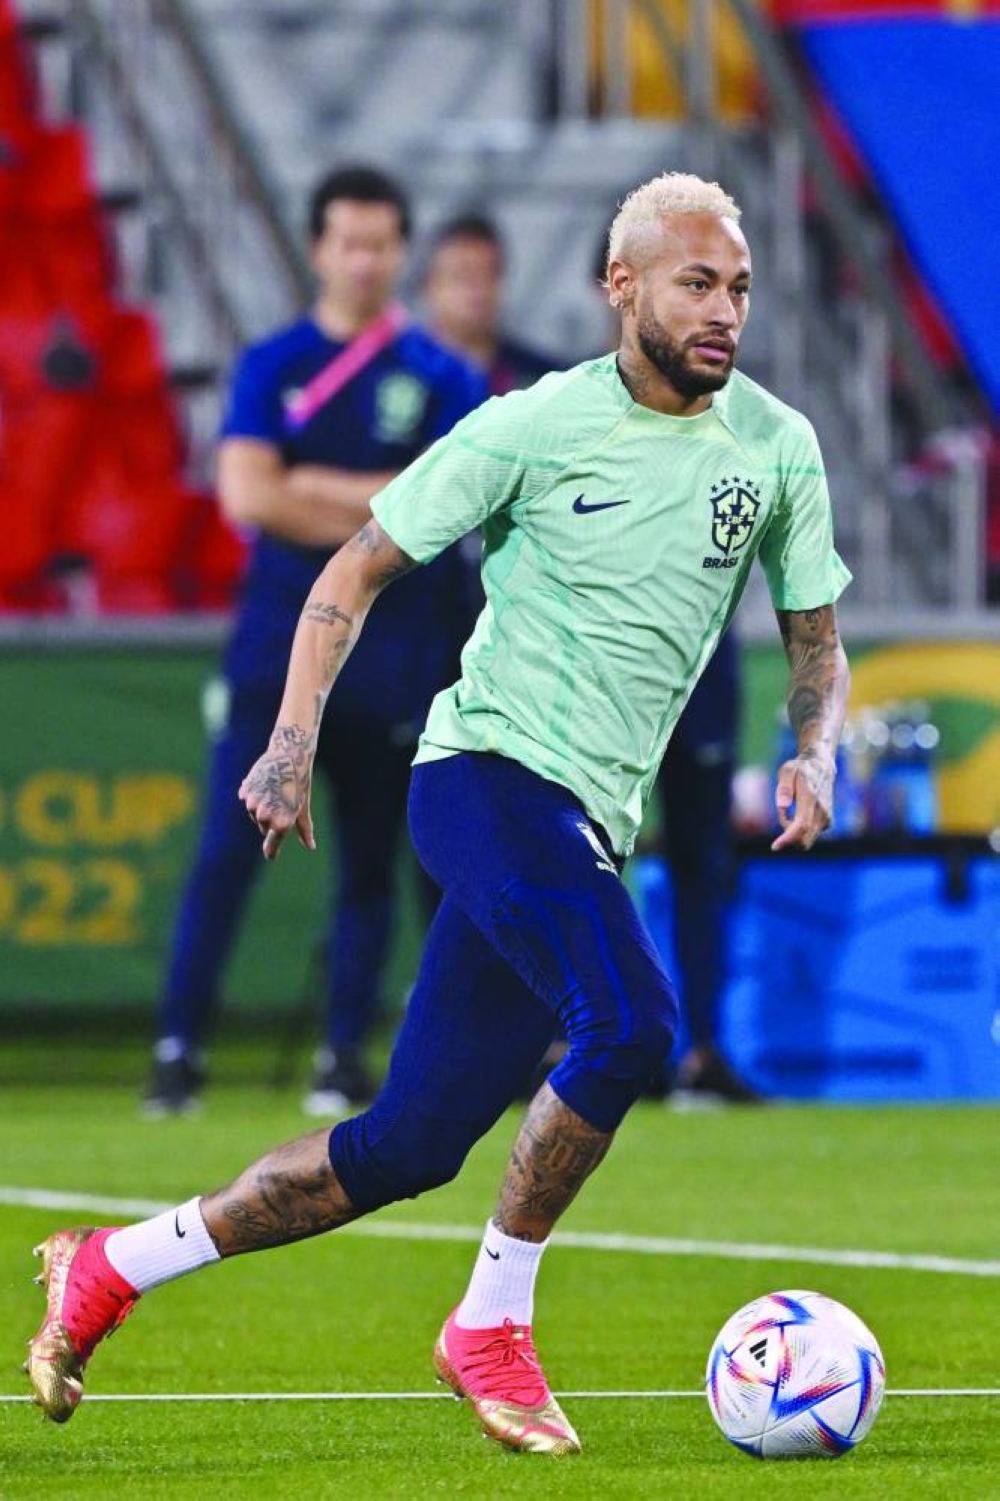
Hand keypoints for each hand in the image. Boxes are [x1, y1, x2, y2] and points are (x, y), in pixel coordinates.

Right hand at [238, 724, 315, 860]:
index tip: (271, 856)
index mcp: (282, 823)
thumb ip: (304, 830)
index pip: (271, 845)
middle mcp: (266, 816)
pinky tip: (265, 784)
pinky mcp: (246, 791)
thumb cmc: (300, 783)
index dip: (271, 851)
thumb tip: (311, 847)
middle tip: (282, 802)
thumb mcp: (303, 807)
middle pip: (263, 827)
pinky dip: (254, 795)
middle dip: (271, 819)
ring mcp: (254, 803)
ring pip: (254, 813)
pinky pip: (247, 800)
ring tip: (274, 790)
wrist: (289, 755)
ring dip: (262, 806)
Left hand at [771, 751, 834, 851]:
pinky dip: (800, 832)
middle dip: (788, 836)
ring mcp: (827, 818)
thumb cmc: (800, 769)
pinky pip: (810, 836)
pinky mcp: (828, 822)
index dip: (788, 839)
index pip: (801, 825)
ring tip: (791, 811)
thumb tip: (782, 806)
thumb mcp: (787, 770)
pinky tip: (798, 815)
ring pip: (806, 840)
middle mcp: (822, 811)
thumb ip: (784, 787)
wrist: (821, 767)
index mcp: (810, 798)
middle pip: (804, 839)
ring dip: (793, 833)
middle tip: (783, 814)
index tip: (774, 847)